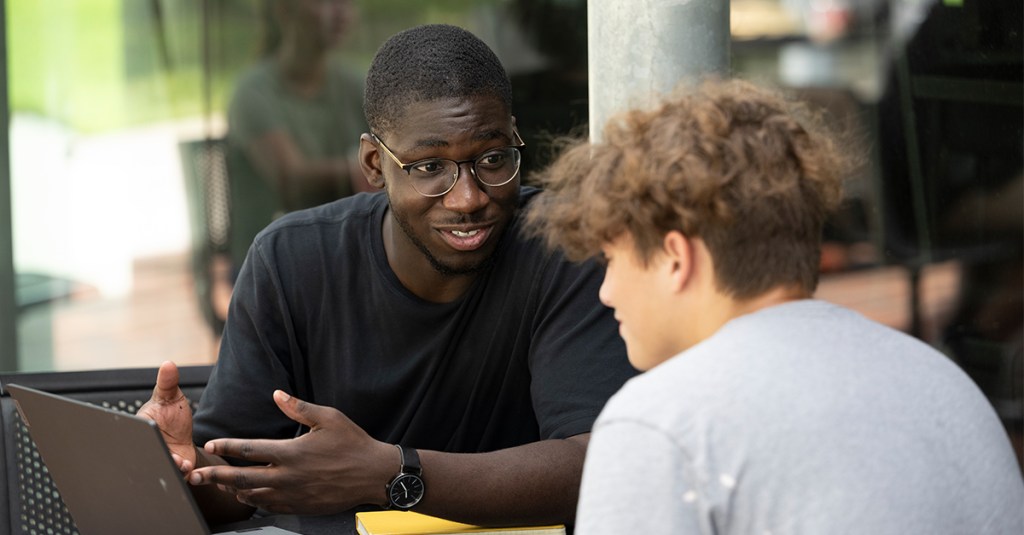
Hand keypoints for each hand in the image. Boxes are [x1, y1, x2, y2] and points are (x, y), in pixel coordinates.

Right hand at [136, 361, 196, 471]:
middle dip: (159, 455)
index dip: (144, 435)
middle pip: (146, 454)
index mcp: (139, 427)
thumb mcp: (171, 397)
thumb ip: (168, 383)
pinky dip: (180, 475)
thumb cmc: (171, 416)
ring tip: (182, 463)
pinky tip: (188, 470)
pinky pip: (172, 476)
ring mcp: (156, 460)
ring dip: (171, 466)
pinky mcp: (170, 472)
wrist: (184, 438)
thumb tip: (168, 364)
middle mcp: (144, 447)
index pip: (136, 433)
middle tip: (172, 457)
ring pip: (159, 467)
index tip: (153, 433)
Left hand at [187, 390, 394, 514]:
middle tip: (196, 476)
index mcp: (291, 452)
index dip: (226, 447)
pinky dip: (256, 500)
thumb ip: (299, 407)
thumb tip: (277, 394)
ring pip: (254, 495)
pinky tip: (250, 495)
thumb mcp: (328, 418)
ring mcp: (293, 495)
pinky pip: (271, 506)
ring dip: (234, 489)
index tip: (211, 444)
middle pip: (241, 478)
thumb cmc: (353, 443)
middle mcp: (288, 476)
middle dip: (215, 476)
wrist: (373, 474)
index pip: (249, 450)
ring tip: (221, 485)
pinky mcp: (301, 506)